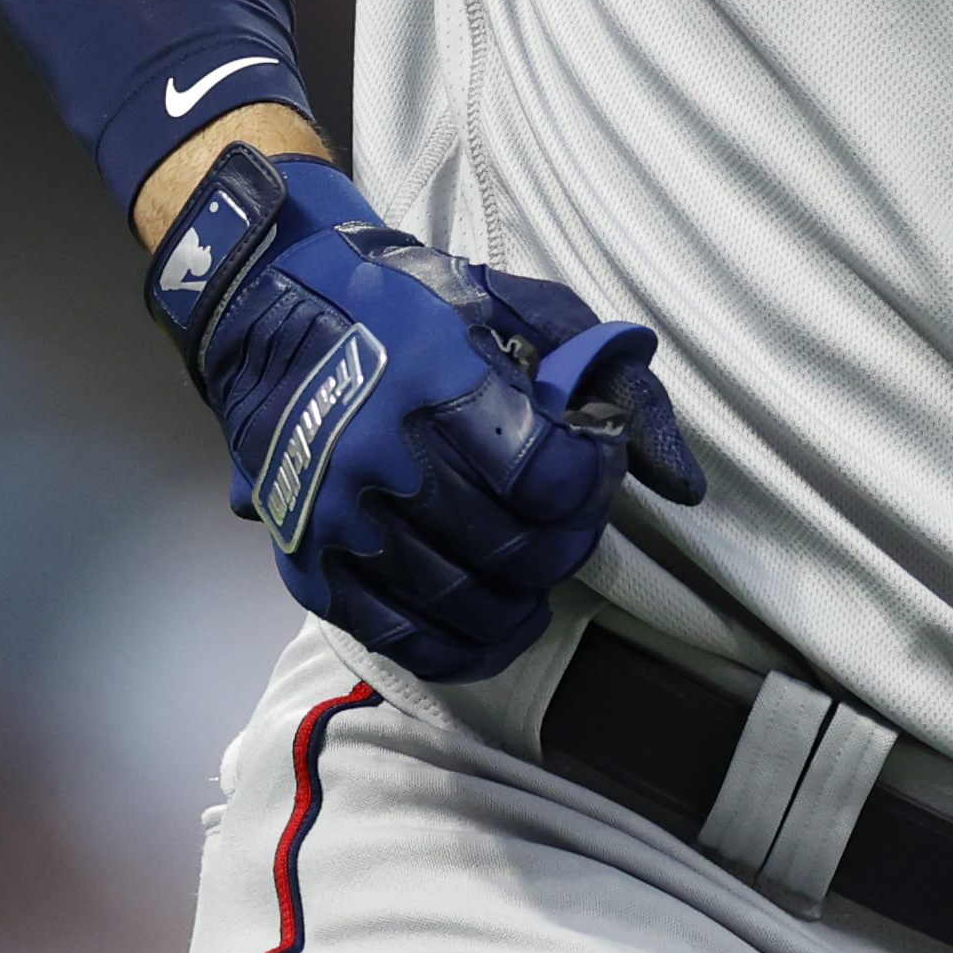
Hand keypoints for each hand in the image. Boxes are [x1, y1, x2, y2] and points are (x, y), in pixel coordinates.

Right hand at [145, 142, 704, 682]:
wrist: (269, 307)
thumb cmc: (413, 304)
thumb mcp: (520, 304)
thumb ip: (613, 376)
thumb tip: (683, 484)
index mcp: (437, 382)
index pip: (549, 479)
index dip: (591, 482)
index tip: (588, 462)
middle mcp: (379, 456)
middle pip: (513, 549)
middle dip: (565, 543)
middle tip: (566, 518)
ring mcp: (337, 518)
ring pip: (463, 602)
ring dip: (523, 598)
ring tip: (536, 571)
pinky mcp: (308, 562)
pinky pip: (402, 640)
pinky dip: (465, 648)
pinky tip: (500, 626)